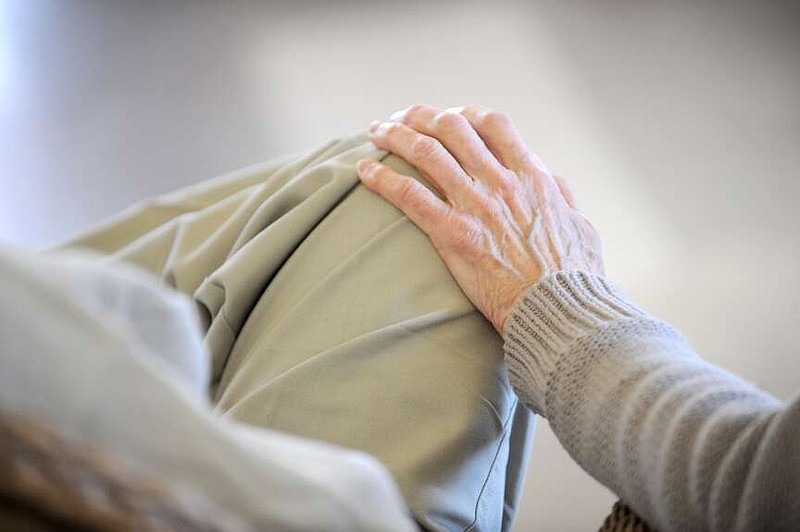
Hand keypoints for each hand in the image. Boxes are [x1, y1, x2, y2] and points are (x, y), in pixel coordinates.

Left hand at [357, 104, 603, 334]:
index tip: (448, 116)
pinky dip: (382, 178)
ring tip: (376, 133)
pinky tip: (364, 171)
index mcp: (531, 176)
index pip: (493, 124)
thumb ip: (563, 198)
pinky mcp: (453, 233)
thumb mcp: (580, 226)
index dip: (465, 113)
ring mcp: (475, 205)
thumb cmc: (574, 276)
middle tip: (401, 118)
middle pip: (452, 127)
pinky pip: (409, 195)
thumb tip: (552, 182)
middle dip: (421, 116)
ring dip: (395, 136)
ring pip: (426, 152)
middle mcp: (500, 182)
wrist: (558, 310)